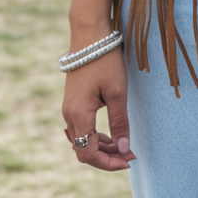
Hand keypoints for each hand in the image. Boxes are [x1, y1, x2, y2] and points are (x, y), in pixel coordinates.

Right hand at [62, 46, 135, 170]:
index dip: (108, 162)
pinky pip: (80, 129)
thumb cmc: (105, 60)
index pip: (89, 153)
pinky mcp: (71, 102)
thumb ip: (119, 122)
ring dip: (100, 148)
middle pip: (83, 151)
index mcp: (79, 115)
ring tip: (122, 145)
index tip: (128, 160)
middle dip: (105, 157)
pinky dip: (93, 137)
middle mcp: (69, 115)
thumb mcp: (118, 91)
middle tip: (128, 155)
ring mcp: (68, 109)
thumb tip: (123, 148)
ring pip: (80, 141)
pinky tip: (109, 134)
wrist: (89, 35)